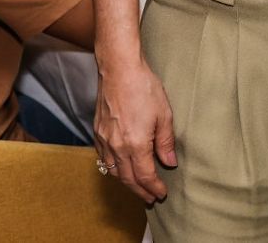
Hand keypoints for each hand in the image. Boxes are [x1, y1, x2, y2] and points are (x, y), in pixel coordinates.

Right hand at [94, 57, 176, 202]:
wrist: (119, 69)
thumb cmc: (144, 88)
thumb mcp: (164, 114)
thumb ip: (165, 142)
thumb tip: (169, 162)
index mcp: (135, 144)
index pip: (144, 176)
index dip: (153, 187)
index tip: (161, 194)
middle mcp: (116, 146)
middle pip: (127, 179)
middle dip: (140, 191)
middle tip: (150, 198)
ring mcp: (104, 140)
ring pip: (113, 171)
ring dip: (126, 183)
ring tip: (137, 187)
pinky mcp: (97, 132)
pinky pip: (103, 159)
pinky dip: (113, 169)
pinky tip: (121, 168)